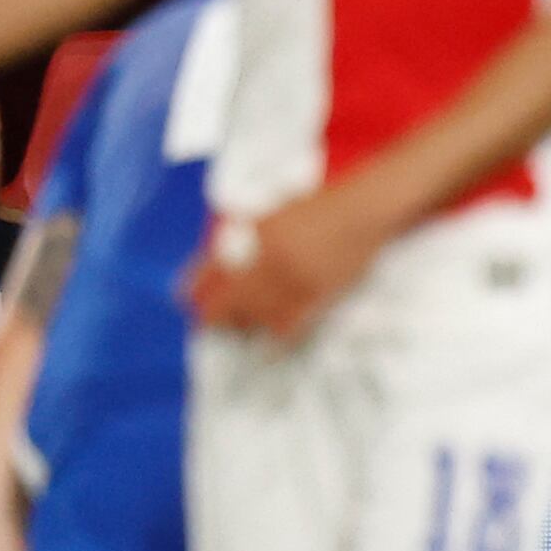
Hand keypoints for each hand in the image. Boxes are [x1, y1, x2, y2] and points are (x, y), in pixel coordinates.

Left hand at [185, 178, 397, 342]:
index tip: (186, 300)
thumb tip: (228, 260)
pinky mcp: (318, 294)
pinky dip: (276, 338)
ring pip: (257, 316)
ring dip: (245, 327)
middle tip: (209, 325)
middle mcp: (269, 258)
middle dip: (214, 316)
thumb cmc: (324, 205)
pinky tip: (270, 345)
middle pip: (230, 300)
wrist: (364, 209)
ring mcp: (294, 278)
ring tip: (240, 331)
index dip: (195, 288)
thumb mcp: (277, 211)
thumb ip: (251, 233)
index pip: (212, 268)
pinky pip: (288, 325)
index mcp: (255, 233)